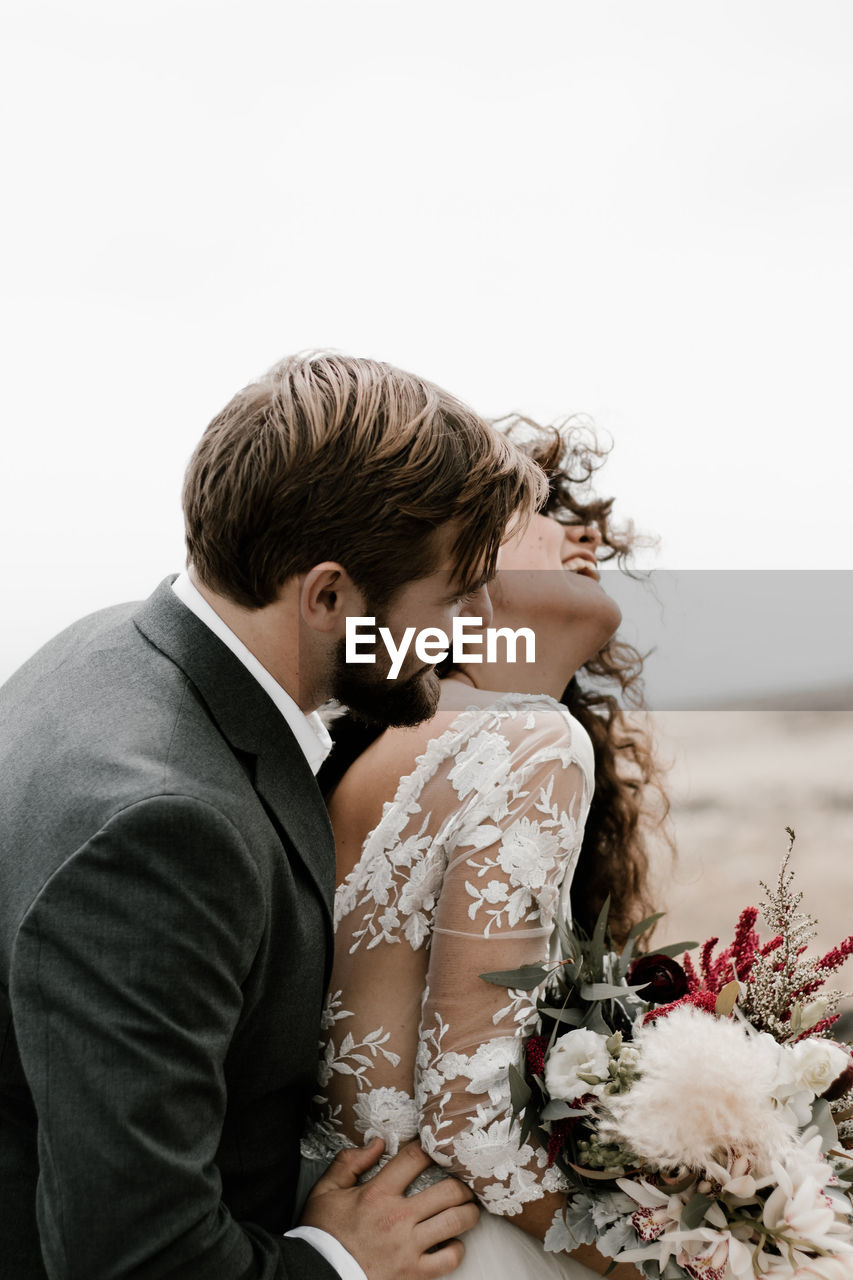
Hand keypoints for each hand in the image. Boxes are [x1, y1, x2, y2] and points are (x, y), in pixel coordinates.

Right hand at [301, 1138, 479, 1278]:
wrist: (317, 1277)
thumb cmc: (322, 1235)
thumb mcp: (325, 1191)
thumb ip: (349, 1162)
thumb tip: (377, 1143)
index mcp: (377, 1194)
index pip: (415, 1159)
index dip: (430, 1149)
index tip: (437, 1150)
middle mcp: (397, 1218)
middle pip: (448, 1190)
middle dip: (462, 1184)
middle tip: (464, 1183)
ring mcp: (408, 1247)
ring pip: (456, 1222)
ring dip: (468, 1213)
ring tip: (469, 1208)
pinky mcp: (414, 1274)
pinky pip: (449, 1259)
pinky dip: (457, 1249)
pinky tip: (452, 1243)